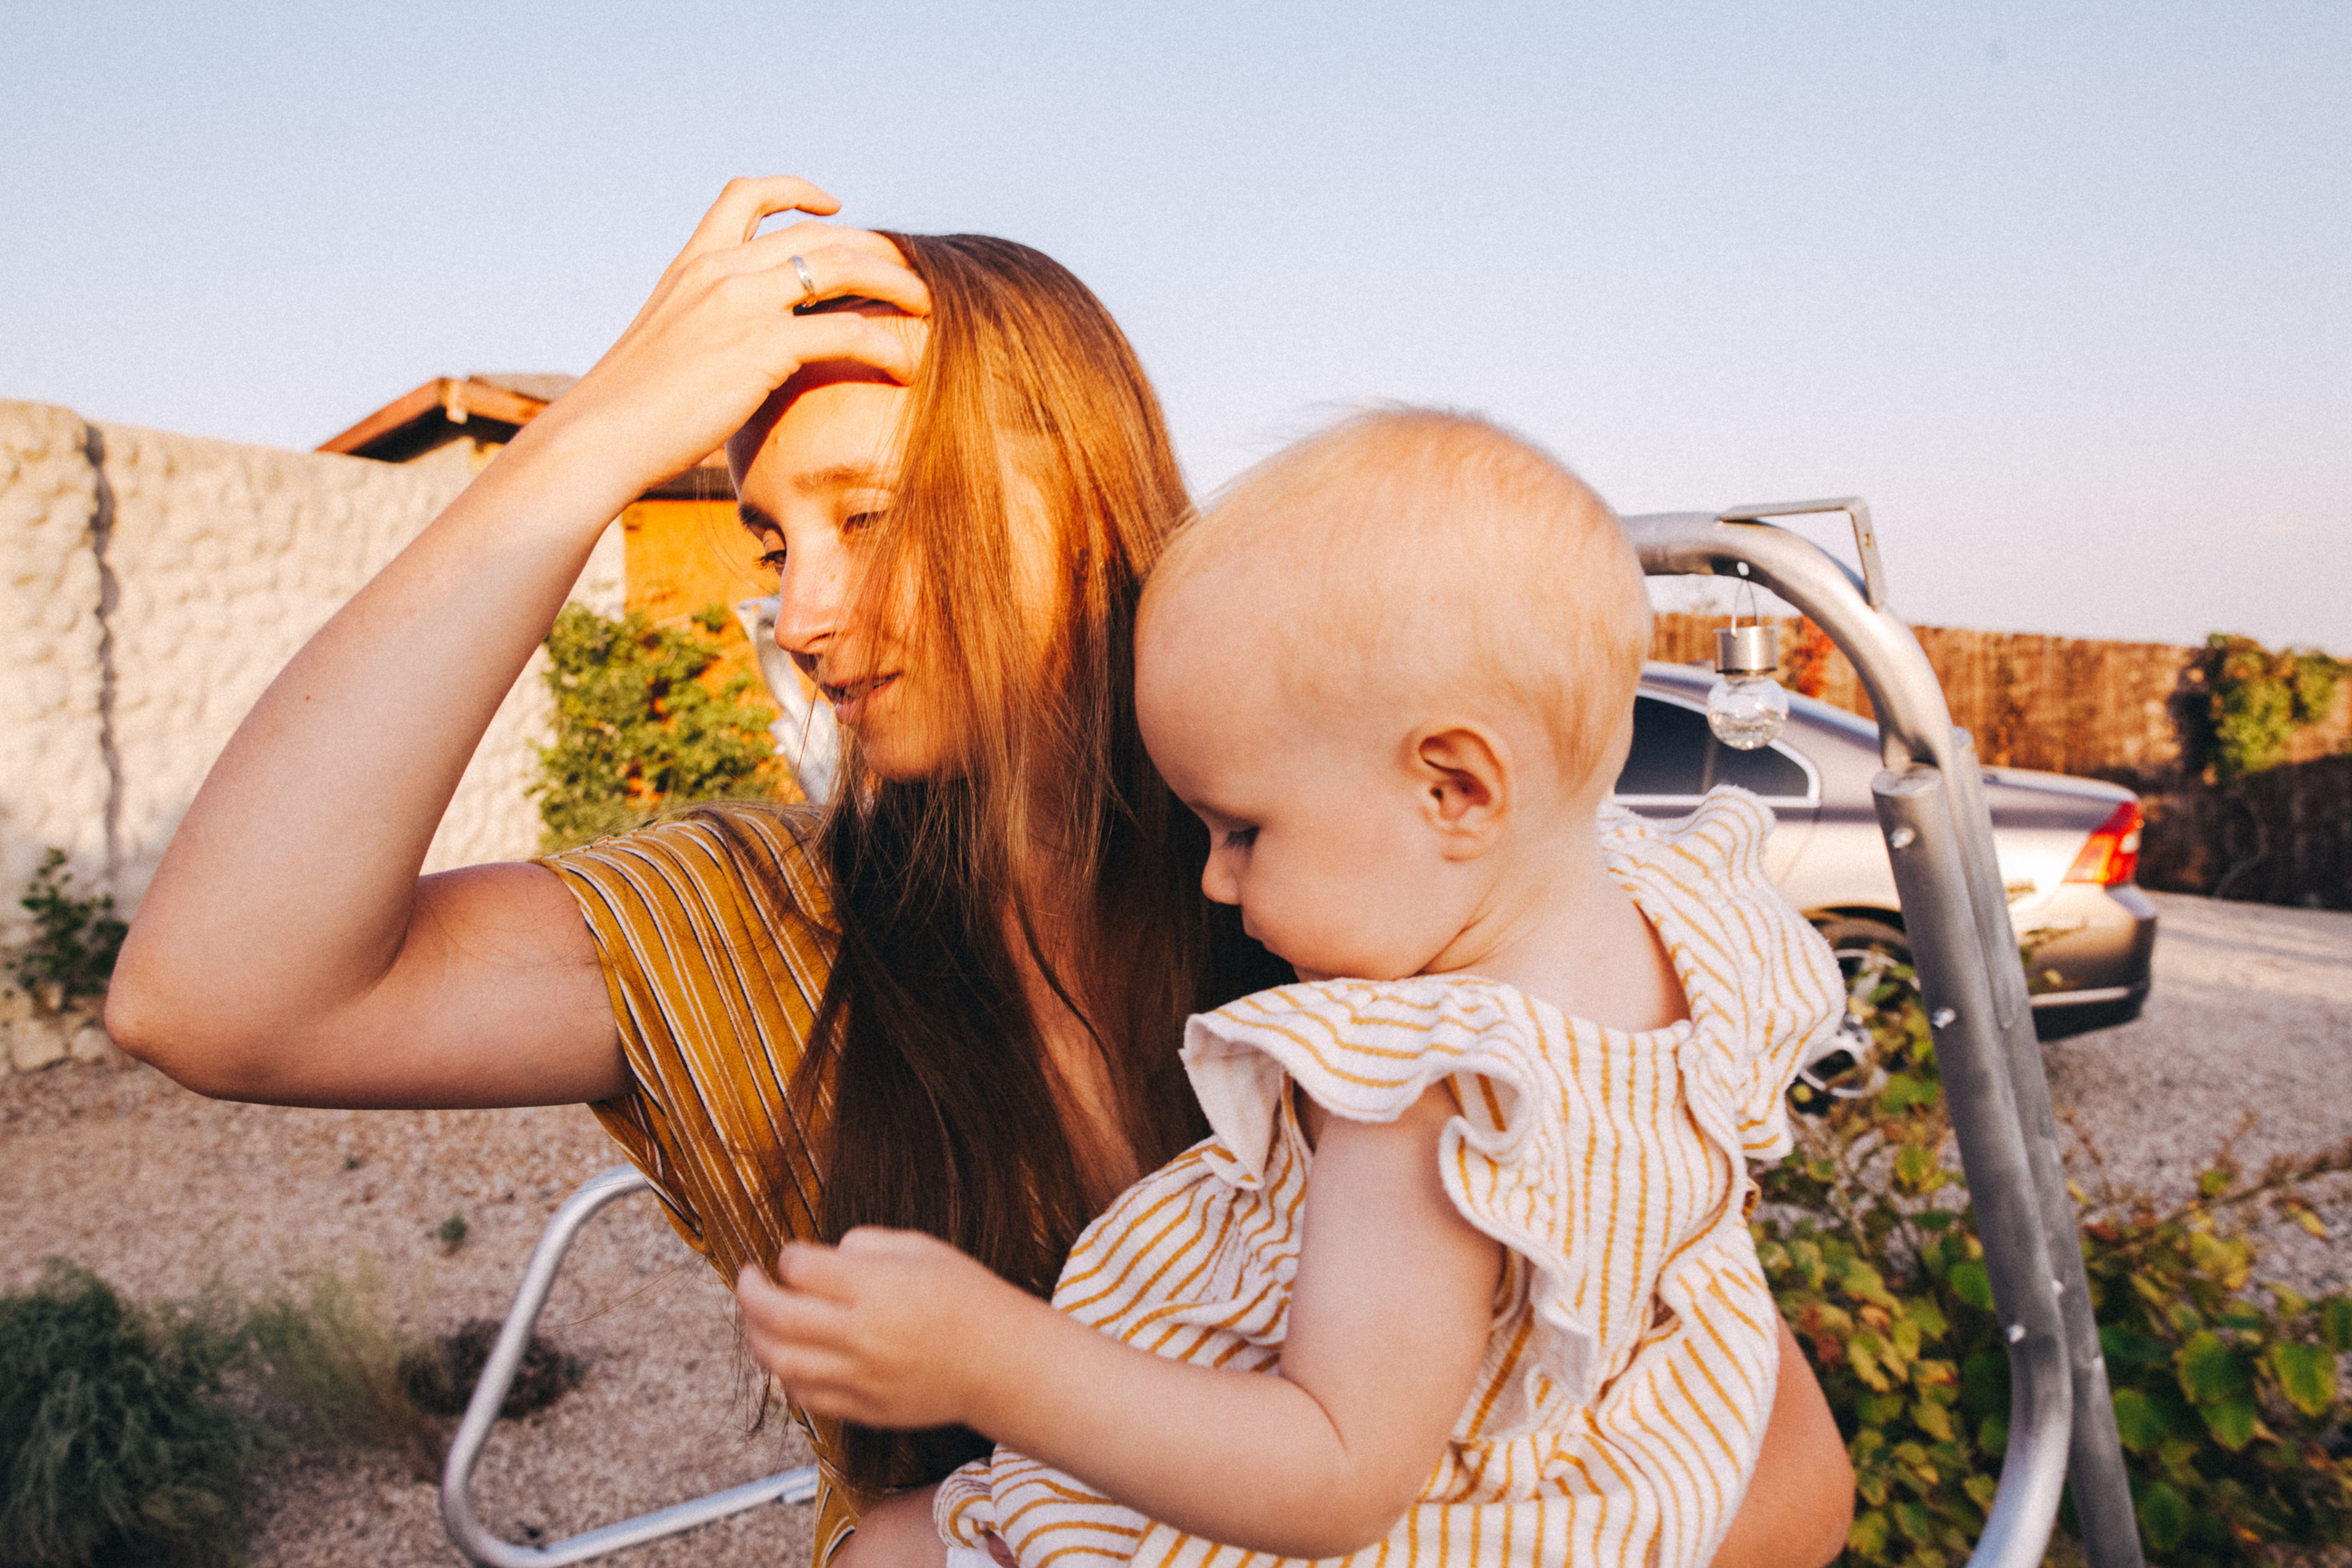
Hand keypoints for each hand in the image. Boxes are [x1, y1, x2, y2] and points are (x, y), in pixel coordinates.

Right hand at [520, 175, 930, 502]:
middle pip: (817, 233)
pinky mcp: (762, 346)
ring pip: (843, 267)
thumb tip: (717, 363)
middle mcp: (718, 271)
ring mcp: (741, 303)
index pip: (744, 197)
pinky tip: (911, 367)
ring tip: (932, 307)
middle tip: (913, 272)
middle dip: (875, 247)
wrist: (598, 438)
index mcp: (690, 266)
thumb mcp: (660, 354)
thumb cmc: (625, 415)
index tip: (835, 206)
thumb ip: (697, 337)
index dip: (795, 190)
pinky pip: (849, 332)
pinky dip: (890, 345)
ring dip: (897, 284)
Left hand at [737, 1227, 1040, 1429]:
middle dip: (750, 1293)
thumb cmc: (967, 1298)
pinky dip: (784, 1377)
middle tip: (746, 1279)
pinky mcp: (864, 1408)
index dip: (789, 1256)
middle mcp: (861, 1333)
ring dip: (757, 1338)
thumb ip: (866, 1244)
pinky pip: (805, 1397)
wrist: (1001, 1363)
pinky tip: (787, 1357)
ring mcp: (860, 1376)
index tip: (795, 1255)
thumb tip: (822, 1256)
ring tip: (758, 1320)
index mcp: (876, 1287)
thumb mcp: (922, 1248)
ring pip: (781, 1362)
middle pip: (778, 1315)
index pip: (801, 1267)